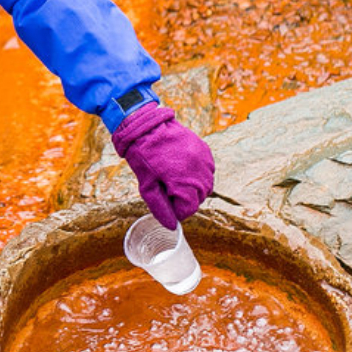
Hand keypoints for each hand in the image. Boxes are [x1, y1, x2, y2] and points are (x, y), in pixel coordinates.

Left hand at [110, 104, 214, 228]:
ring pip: (206, 185)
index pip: (189, 209)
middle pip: (199, 198)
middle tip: (168, 188)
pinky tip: (183, 168)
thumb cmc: (143, 156)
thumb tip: (171, 226)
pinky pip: (208, 170)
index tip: (166, 200)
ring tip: (176, 178)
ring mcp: (204, 159)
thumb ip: (160, 208)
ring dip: (194, 187)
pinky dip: (199, 174)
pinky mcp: (205, 149)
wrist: (147, 125)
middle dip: (186, 199)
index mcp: (184, 182)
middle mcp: (199, 172)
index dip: (176, 209)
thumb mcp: (147, 186)